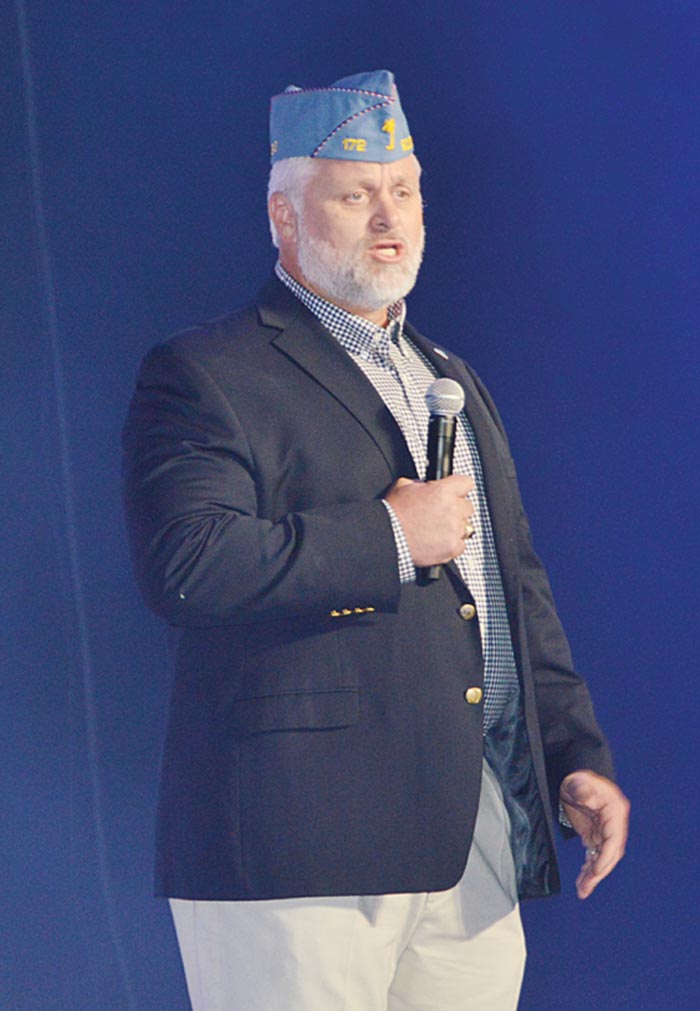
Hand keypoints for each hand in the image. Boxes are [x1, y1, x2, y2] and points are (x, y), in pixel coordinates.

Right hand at [385, 474, 474, 566]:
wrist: (387, 536)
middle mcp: (452, 509)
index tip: (454, 493)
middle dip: (456, 509)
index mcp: (443, 491)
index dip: (458, 488)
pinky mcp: (452, 547)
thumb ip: (422, 483)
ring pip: (466, 526)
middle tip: (440, 514)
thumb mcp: (403, 486)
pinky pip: (462, 545)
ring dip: (455, 527)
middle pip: (468, 507)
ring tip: (437, 529)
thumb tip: (427, 485)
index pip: (466, 483)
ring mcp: (454, 530)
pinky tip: (438, 541)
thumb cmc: (392, 513)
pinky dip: (452, 544)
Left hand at [560, 770, 629, 899]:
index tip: (596, 871)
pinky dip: (589, 867)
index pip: (613, 841)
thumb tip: (585, 794)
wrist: (573, 776)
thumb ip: (581, 788)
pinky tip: (582, 880)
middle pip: (610, 853)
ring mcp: (604, 830)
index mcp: (614, 812)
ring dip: (593, 874)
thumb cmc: (578, 777)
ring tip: (582, 890)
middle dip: (598, 872)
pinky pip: (594, 855)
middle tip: (585, 888)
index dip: (606, 858)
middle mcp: (613, 825)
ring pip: (602, 858)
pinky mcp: (594, 834)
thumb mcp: (578, 780)